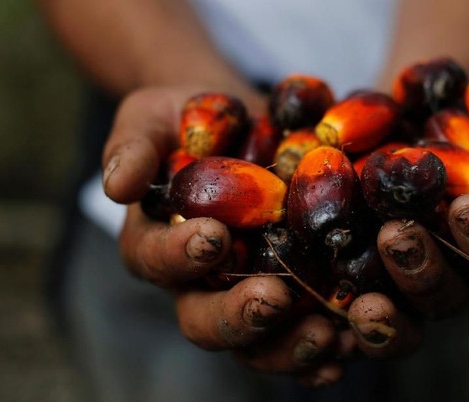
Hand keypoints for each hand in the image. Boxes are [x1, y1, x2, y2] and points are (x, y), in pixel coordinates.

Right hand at [102, 86, 348, 385]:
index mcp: (156, 243)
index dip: (179, 255)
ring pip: (256, 341)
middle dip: (237, 316)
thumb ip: (133, 146)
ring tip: (326, 333)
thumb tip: (116, 185)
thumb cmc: (188, 119)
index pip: (155, 260)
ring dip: (288, 345)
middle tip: (273, 298)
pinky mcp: (293, 289)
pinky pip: (303, 328)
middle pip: (204, 320)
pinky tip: (351, 343)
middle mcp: (198, 281)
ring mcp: (246, 290)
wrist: (242, 122)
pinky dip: (325, 345)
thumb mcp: (153, 118)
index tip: (213, 237)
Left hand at [347, 105, 468, 357]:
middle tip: (399, 233)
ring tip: (362, 247)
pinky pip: (352, 309)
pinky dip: (348, 312)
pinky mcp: (353, 272)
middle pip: (444, 296)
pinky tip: (331, 294)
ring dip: (385, 296)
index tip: (468, 207)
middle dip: (424, 270)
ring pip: (399, 313)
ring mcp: (396, 277)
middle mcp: (445, 272)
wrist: (410, 103)